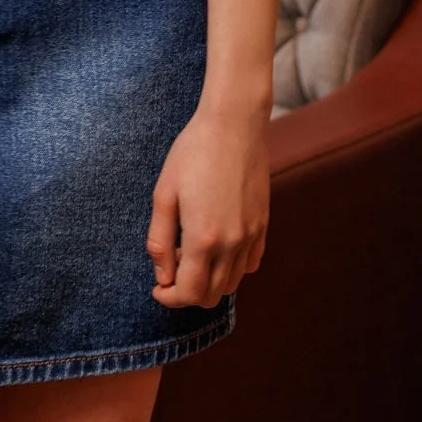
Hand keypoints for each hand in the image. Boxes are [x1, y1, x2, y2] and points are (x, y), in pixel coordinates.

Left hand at [146, 102, 269, 308]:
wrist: (234, 124)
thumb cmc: (193, 153)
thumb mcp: (164, 195)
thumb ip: (160, 241)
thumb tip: (162, 276)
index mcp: (204, 238)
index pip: (189, 293)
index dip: (169, 297)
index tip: (158, 288)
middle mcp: (233, 244)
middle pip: (212, 296)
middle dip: (188, 292)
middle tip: (171, 267)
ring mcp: (252, 235)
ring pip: (232, 283)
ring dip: (210, 281)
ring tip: (192, 253)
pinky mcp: (263, 224)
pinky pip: (250, 263)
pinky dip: (232, 267)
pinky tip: (216, 245)